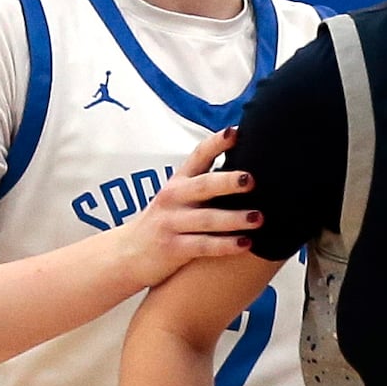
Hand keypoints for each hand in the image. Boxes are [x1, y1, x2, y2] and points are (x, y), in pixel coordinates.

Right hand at [116, 129, 259, 287]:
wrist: (128, 254)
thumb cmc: (164, 223)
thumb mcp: (177, 198)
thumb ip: (204, 185)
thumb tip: (247, 172)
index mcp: (179, 182)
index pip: (198, 156)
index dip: (216, 143)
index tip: (236, 132)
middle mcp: (174, 198)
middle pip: (204, 186)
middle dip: (228, 182)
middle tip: (251, 179)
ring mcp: (171, 223)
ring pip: (206, 219)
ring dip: (233, 218)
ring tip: (258, 217)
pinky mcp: (172, 248)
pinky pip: (202, 246)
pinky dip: (224, 246)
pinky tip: (245, 244)